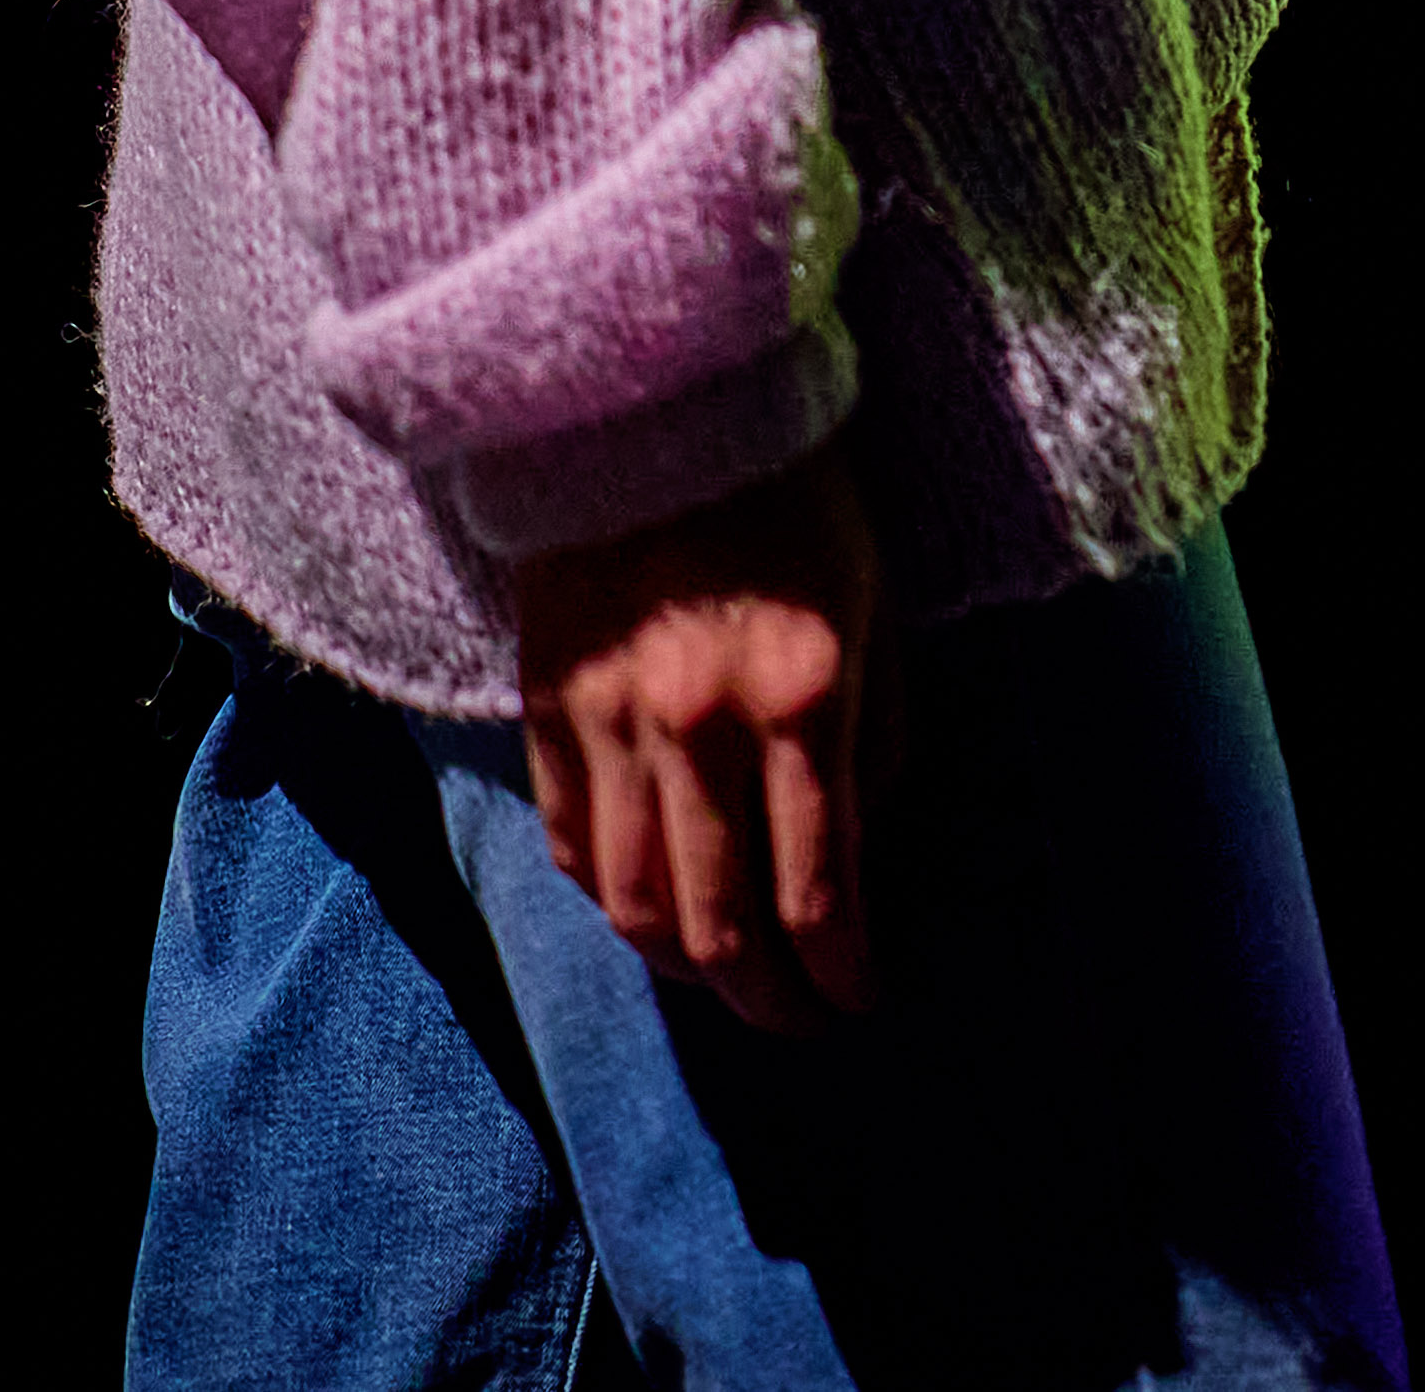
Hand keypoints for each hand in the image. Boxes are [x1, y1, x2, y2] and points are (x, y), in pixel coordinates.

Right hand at [504, 447, 887, 1032]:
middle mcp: (700, 727)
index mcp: (803, 696)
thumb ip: (878, 735)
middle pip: (719, 924)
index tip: (859, 1002)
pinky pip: (573, 842)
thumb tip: (867, 853)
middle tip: (795, 1021)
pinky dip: (608, 896)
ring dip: (682, 965)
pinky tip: (646, 910)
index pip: (818, 889)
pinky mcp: (546, 706)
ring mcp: (611, 722)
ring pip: (632, 905)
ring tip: (723, 979)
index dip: (840, 970)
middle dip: (764, 997)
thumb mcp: (875, 605)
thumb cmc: (796, 495)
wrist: (658, 402)